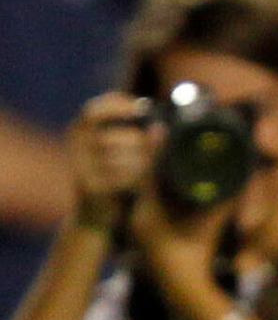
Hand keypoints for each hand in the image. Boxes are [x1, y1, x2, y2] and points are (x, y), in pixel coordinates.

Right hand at [64, 93, 157, 229]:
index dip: (117, 105)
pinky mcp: (91, 187)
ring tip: (143, 166)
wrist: (94, 214)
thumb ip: (139, 138)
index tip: (143, 105)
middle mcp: (74, 146)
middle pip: (110, 135)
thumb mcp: (123, 152)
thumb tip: (160, 128)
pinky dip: (136, 176)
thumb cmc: (114, 175)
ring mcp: (80, 167)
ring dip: (139, 160)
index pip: (92, 111)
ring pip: (118, 157)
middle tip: (148, 146)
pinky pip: (121, 177)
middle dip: (136, 140)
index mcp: (79, 131)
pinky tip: (137, 180)